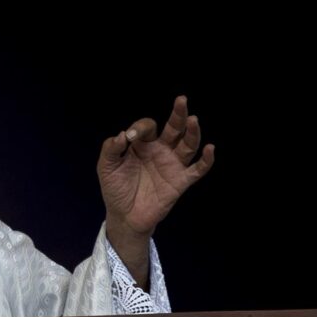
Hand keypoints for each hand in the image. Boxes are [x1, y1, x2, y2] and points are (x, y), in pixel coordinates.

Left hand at [98, 96, 214, 279]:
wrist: (124, 216)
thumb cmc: (115, 188)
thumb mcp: (106, 167)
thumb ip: (110, 149)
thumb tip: (122, 134)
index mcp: (142, 144)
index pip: (147, 126)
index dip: (140, 127)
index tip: (129, 137)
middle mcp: (160, 150)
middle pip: (174, 128)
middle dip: (178, 114)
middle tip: (182, 100)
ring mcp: (172, 165)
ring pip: (188, 144)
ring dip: (192, 132)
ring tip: (193, 119)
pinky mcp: (180, 181)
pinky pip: (197, 169)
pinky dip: (206, 160)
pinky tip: (210, 149)